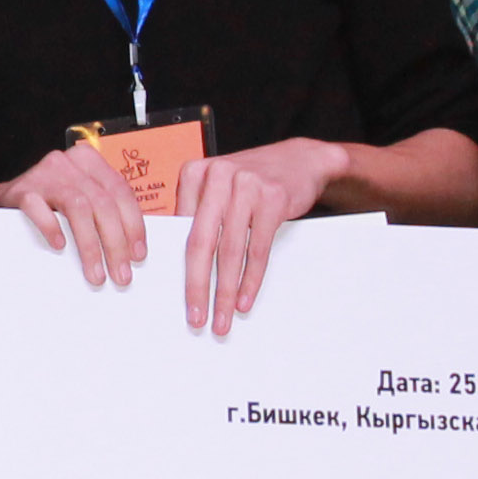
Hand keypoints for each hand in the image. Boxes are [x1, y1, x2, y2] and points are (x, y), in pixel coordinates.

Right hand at [0, 141, 146, 288]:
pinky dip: (51, 227)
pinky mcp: (21, 189)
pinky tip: (59, 247)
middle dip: (115, 243)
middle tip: (119, 274)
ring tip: (94, 274)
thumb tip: (133, 251)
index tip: (137, 255)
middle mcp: (68, 163)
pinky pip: (38, 207)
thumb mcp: (81, 202)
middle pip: (102, 203)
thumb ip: (104, 212)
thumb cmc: (49, 207)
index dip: (133, 225)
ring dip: (90, 246)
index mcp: (89, 161)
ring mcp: (43, 174)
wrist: (0, 204)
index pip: (120, 192)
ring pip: (78, 207)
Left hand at [173, 138, 340, 338]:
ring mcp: (246, 186)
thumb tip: (176, 264)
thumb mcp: (218, 186)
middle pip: (201, 243)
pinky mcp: (273, 199)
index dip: (176, 268)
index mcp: (194, 173)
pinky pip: (258, 249)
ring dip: (225, 291)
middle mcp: (217, 177)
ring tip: (223, 318)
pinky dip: (251, 279)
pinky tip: (245, 299)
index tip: (176, 298)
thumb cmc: (252, 181)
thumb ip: (197, 214)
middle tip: (196, 318)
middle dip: (197, 286)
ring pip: (230, 251)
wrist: (301, 160)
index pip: (180, 231)